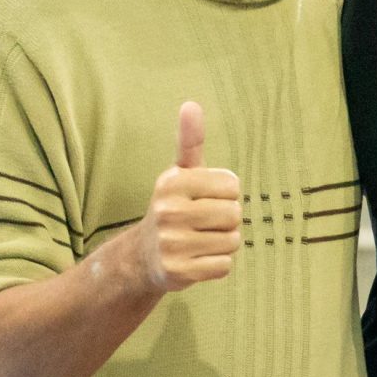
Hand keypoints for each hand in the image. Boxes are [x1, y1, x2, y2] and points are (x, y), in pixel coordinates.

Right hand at [131, 103, 242, 293]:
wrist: (141, 256)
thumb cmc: (173, 208)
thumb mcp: (179, 173)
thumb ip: (190, 141)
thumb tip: (191, 104)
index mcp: (172, 182)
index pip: (232, 185)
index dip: (226, 194)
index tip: (204, 199)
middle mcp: (168, 211)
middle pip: (235, 214)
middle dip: (227, 220)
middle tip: (203, 224)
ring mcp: (171, 243)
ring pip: (232, 241)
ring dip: (223, 243)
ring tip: (199, 240)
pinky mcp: (178, 271)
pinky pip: (224, 265)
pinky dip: (217, 265)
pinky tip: (196, 259)